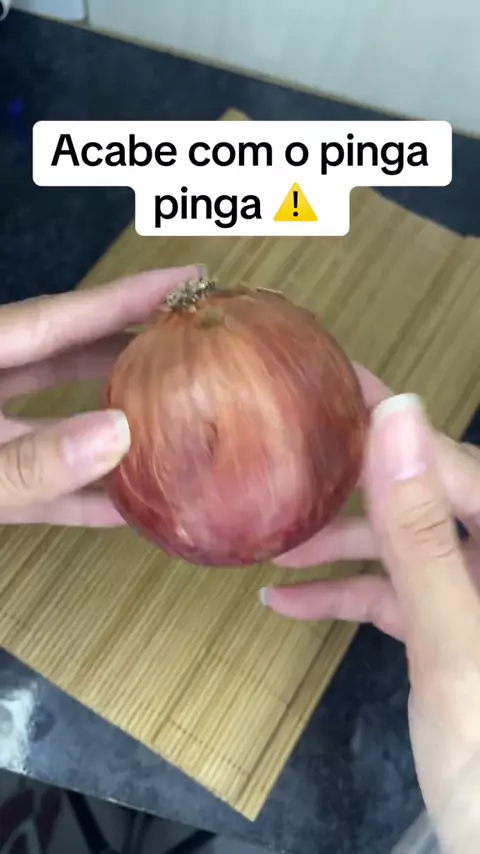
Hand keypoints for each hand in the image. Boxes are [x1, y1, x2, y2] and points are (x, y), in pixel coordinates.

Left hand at [0, 264, 199, 526]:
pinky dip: (79, 496)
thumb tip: (119, 433)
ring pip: (56, 424)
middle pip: (64, 360)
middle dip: (128, 352)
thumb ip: (30, 461)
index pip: (58, 318)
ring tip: (178, 422)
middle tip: (193, 346)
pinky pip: (38, 485)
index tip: (188, 281)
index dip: (125, 298)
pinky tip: (129, 508)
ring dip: (112, 429)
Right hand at [262, 367, 479, 849]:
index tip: (333, 379)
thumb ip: (422, 532)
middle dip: (350, 489)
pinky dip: (346, 598)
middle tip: (287, 453)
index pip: (450, 462)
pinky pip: (397, 599)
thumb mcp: (453, 639)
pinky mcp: (453, 636)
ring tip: (270, 544)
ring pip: (404, 550)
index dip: (391, 418)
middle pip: (421, 501)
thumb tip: (396, 419)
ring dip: (338, 549)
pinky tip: (285, 603)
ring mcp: (476, 599)